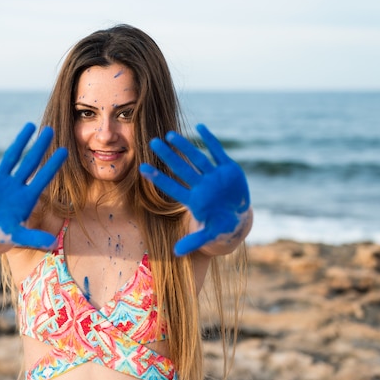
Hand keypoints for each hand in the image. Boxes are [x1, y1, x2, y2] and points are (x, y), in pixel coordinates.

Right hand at [0, 122, 66, 248]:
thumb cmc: (0, 232)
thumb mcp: (16, 236)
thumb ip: (34, 238)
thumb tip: (54, 245)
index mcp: (25, 197)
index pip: (42, 178)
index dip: (52, 165)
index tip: (65, 151)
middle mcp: (14, 184)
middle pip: (29, 163)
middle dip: (39, 147)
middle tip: (51, 130)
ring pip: (11, 156)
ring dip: (20, 141)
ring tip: (30, 125)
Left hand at [139, 124, 249, 255]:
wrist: (238, 218)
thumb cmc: (219, 226)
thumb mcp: (208, 235)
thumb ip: (194, 241)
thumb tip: (176, 252)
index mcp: (194, 200)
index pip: (172, 187)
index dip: (158, 178)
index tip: (142, 168)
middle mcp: (201, 185)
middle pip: (182, 169)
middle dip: (168, 156)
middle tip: (152, 142)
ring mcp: (214, 176)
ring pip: (197, 158)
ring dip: (185, 146)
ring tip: (170, 135)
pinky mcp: (229, 170)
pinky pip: (218, 152)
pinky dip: (211, 141)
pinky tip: (200, 127)